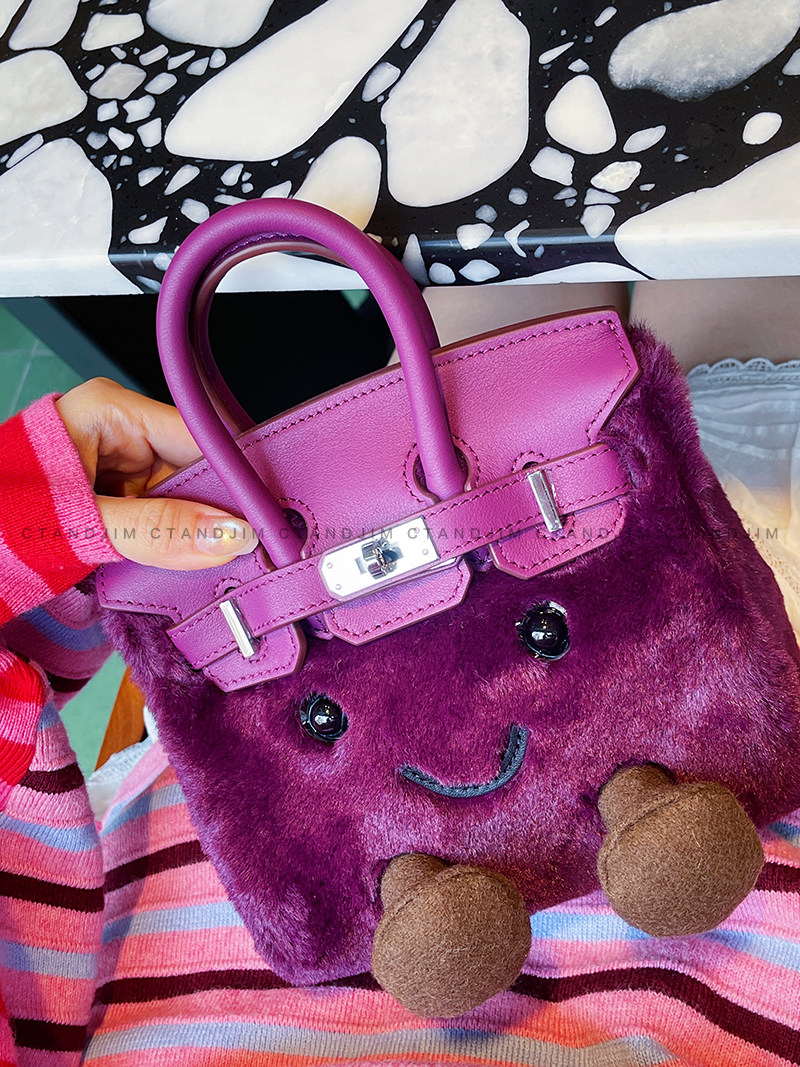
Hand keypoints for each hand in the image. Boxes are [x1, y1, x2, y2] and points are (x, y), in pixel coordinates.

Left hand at [56, 377, 256, 569]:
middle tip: (241, 551)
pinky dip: (172, 543)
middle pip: (196, 471)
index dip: (235, 477)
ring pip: (183, 500)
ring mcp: (120, 466)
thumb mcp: (84, 520)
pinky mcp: (117, 496)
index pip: (199, 437)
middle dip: (214, 514)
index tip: (262, 516)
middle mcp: (121, 433)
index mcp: (112, 411)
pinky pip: (162, 518)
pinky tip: (180, 562)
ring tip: (206, 563)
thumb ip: (155, 530)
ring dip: (192, 534)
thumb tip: (227, 535)